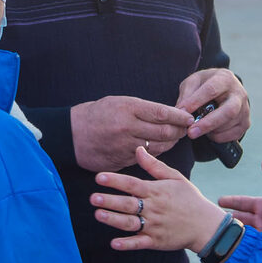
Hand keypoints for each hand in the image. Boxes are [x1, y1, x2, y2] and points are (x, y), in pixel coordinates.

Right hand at [71, 96, 194, 171]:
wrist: (71, 134)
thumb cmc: (97, 114)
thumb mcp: (118, 102)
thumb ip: (142, 108)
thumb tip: (167, 114)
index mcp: (128, 108)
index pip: (162, 113)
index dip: (180, 116)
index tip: (190, 117)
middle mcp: (128, 127)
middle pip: (164, 132)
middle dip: (179, 130)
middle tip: (187, 128)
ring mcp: (125, 146)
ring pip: (159, 147)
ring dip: (171, 143)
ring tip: (176, 137)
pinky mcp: (122, 160)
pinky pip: (146, 158)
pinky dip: (156, 152)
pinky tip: (160, 147)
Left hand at [92, 146, 231, 252]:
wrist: (205, 225)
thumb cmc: (189, 198)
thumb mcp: (175, 178)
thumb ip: (154, 166)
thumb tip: (139, 149)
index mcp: (156, 191)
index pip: (132, 184)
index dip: (115, 181)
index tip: (99, 177)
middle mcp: (153, 208)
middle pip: (128, 204)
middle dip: (110, 201)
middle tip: (93, 198)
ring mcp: (154, 226)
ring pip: (130, 223)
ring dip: (113, 219)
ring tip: (98, 214)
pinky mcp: (156, 241)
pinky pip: (139, 243)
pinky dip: (127, 244)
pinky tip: (114, 243)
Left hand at [175, 68, 250, 144]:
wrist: (224, 89)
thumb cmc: (206, 84)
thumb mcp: (193, 82)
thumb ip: (186, 94)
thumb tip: (181, 111)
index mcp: (225, 78)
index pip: (211, 90)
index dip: (196, 102)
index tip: (181, 112)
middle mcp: (239, 94)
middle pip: (228, 111)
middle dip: (208, 123)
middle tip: (191, 132)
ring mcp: (245, 109)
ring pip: (229, 125)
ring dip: (210, 130)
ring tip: (197, 128)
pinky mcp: (246, 123)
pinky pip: (233, 135)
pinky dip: (218, 137)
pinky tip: (209, 132)